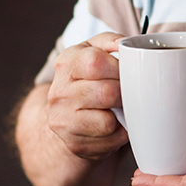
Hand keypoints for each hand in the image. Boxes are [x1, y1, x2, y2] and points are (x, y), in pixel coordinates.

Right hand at [46, 31, 129, 161]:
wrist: (69, 116)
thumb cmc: (90, 79)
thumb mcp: (96, 51)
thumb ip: (111, 41)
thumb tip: (126, 43)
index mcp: (66, 63)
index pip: (95, 62)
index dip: (118, 68)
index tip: (127, 72)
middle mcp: (59, 92)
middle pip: (106, 93)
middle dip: (124, 93)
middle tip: (126, 92)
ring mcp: (62, 120)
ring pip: (108, 121)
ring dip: (122, 115)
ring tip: (119, 108)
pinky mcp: (74, 143)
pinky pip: (110, 139)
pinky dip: (119, 133)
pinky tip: (114, 124)